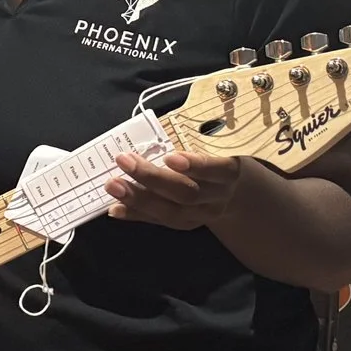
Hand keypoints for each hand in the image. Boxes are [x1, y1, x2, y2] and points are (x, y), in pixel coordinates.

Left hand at [106, 151, 242, 230]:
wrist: (237, 193)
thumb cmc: (219, 158)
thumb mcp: (219, 147)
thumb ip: (195, 139)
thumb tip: (152, 125)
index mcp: (229, 173)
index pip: (217, 171)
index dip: (196, 166)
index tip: (170, 156)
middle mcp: (217, 197)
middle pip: (186, 193)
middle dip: (152, 178)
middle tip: (123, 160)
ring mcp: (202, 215)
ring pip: (171, 212)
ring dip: (138, 198)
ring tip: (112, 185)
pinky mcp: (187, 224)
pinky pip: (160, 221)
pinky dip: (135, 214)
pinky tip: (115, 208)